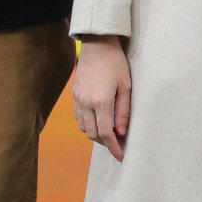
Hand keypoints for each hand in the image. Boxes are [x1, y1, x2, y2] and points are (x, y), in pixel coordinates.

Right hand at [73, 35, 131, 160]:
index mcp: (101, 103)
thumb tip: (121, 132)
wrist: (97, 45)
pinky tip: (99, 121)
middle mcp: (86, 104)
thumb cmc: (116, 63)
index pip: (106, 134)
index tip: (121, 156)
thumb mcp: (126, 87)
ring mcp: (78, 100)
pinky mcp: (74, 96)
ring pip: (84, 128)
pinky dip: (88, 124)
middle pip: (93, 134)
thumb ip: (123, 111)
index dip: (114, 148)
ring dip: (96, 134)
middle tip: (119, 144)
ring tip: (110, 134)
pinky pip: (79, 118)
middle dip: (106, 143)